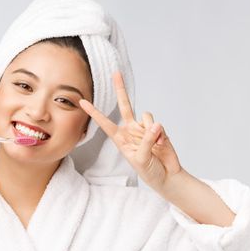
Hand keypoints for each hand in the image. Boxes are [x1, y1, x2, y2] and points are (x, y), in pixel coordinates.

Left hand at [79, 71, 181, 191]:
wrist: (167, 176)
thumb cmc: (149, 172)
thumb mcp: (141, 159)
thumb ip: (146, 141)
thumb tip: (154, 124)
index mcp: (120, 139)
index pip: (104, 123)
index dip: (94, 112)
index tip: (82, 102)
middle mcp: (130, 130)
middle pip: (124, 106)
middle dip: (121, 89)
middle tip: (116, 73)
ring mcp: (144, 129)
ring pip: (146, 116)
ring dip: (151, 131)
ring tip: (154, 146)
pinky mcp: (157, 130)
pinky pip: (158, 125)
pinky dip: (161, 135)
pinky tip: (161, 145)